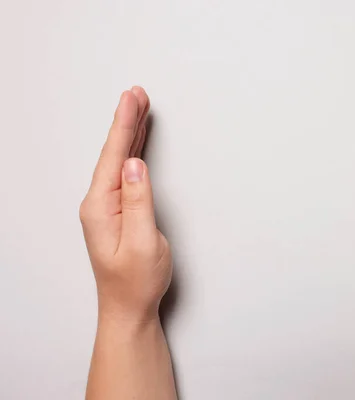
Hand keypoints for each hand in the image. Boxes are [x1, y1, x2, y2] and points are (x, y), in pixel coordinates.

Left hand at [80, 87, 171, 321]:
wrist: (129, 307)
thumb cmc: (136, 281)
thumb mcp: (143, 242)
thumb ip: (138, 201)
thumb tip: (134, 165)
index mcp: (101, 208)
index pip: (114, 157)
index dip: (124, 125)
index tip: (132, 99)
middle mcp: (99, 204)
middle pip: (114, 153)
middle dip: (126, 121)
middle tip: (137, 94)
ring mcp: (108, 207)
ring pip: (119, 160)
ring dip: (129, 133)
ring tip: (138, 108)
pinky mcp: (118, 211)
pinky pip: (124, 173)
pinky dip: (132, 152)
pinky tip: (137, 143)